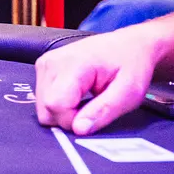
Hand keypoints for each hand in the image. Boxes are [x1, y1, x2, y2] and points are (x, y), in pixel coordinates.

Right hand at [34, 28, 157, 134]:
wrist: (129, 44)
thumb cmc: (131, 65)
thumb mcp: (129, 92)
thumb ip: (104, 111)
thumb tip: (79, 129)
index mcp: (73, 64)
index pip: (56, 105)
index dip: (74, 120)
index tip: (93, 114)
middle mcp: (53, 62)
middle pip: (45, 109)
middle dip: (67, 117)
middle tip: (91, 106)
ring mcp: (45, 63)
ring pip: (42, 106)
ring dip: (63, 110)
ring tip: (85, 98)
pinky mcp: (44, 67)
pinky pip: (43, 99)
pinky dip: (60, 103)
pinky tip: (77, 94)